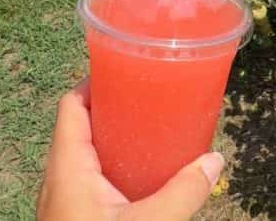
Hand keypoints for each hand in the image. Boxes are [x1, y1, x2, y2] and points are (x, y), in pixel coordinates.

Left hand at [37, 80, 223, 220]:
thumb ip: (183, 193)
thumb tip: (217, 160)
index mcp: (67, 168)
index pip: (70, 106)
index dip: (93, 81)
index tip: (126, 68)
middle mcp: (59, 179)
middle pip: (77, 125)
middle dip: (111, 107)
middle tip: (148, 96)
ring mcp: (63, 202)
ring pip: (83, 154)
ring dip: (111, 138)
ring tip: (149, 128)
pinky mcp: (72, 219)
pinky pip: (88, 179)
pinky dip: (111, 166)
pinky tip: (139, 174)